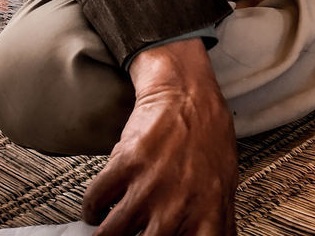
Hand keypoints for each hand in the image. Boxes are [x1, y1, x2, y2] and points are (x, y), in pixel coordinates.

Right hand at [83, 40, 236, 235]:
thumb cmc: (208, 140)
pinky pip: (94, 203)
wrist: (187, 94)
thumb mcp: (222, 184)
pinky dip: (92, 207)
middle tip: (128, 234)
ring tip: (110, 225)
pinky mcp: (126, 164)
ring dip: (105, 232)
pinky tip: (102, 203)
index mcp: (208, 210)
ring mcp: (151, 184)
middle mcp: (179, 203)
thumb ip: (214, 221)